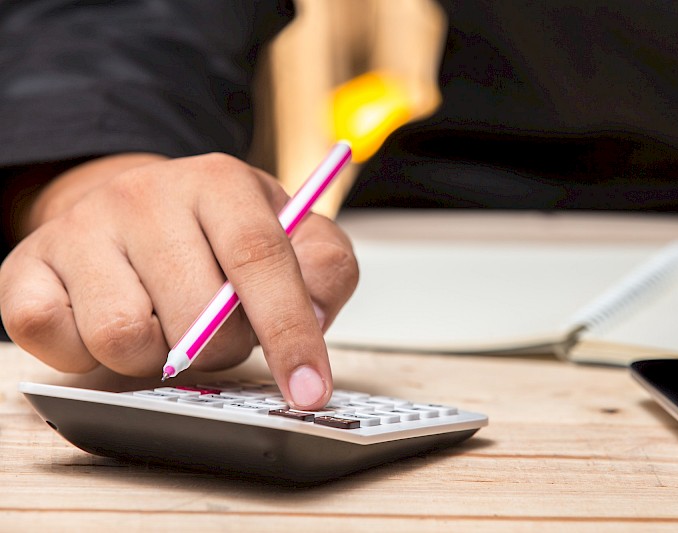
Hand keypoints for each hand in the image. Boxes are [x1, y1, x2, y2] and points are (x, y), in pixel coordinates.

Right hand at [0, 153, 358, 409]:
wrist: (137, 209)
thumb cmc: (222, 235)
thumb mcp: (294, 237)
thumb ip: (324, 269)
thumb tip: (311, 314)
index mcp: (219, 182)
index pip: (260, 258)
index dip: (289, 332)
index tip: (308, 390)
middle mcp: (144, 194)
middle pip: (195, 315)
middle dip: (220, 349)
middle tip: (217, 332)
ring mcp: (80, 228)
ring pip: (123, 337)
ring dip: (155, 358)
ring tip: (163, 327)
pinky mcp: (26, 267)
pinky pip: (55, 342)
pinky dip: (89, 358)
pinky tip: (112, 327)